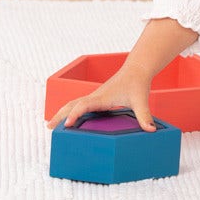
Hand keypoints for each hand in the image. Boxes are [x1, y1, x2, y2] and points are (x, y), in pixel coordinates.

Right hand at [45, 18, 198, 132]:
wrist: (136, 70)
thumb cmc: (137, 84)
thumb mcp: (142, 101)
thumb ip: (144, 116)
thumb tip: (150, 130)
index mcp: (102, 97)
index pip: (84, 105)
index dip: (75, 115)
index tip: (67, 125)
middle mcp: (95, 96)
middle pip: (72, 104)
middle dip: (60, 115)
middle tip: (49, 127)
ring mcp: (95, 97)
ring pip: (73, 103)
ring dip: (62, 113)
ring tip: (53, 125)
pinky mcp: (97, 98)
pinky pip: (80, 104)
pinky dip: (71, 111)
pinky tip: (69, 120)